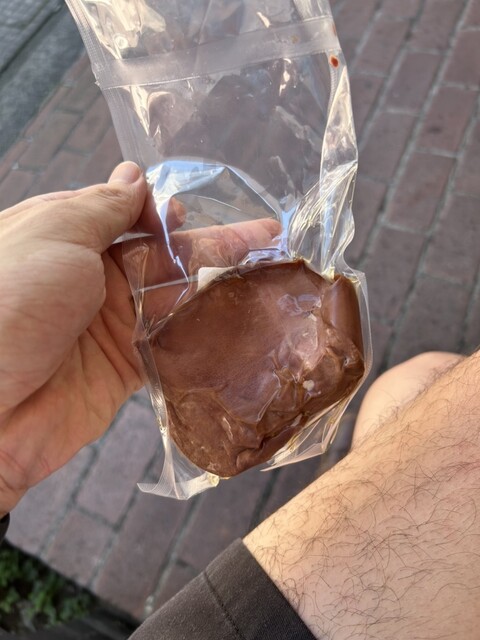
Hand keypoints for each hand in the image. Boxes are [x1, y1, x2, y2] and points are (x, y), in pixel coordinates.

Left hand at [0, 161, 279, 516]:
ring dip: (215, 288)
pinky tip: (237, 321)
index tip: (187, 210)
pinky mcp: (125, 367)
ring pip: (174, 298)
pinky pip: (171, 345)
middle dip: (211, 244)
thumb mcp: (55, 234)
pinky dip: (202, 334)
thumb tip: (135, 176)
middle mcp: (90, 277)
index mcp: (67, 235)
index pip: (127, 213)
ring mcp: (110, 324)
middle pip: (162, 255)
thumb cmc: (9, 305)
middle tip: (263, 237)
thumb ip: (103, 208)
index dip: (162, 211)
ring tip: (265, 275)